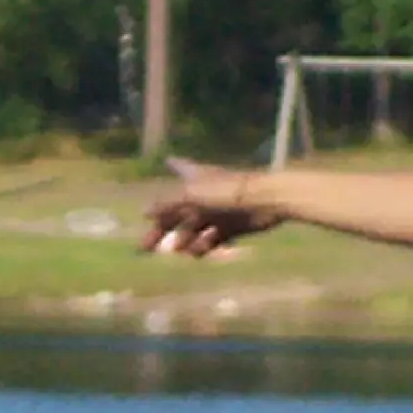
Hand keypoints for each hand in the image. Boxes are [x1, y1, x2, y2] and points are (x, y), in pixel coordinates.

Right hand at [141, 157, 284, 256]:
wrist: (267, 200)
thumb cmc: (227, 191)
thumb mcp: (191, 195)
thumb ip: (167, 204)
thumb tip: (145, 212)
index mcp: (196, 178)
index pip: (181, 168)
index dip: (175, 165)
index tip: (168, 160)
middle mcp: (206, 193)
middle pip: (180, 212)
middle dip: (162, 228)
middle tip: (146, 247)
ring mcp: (220, 211)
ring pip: (195, 229)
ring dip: (185, 240)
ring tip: (181, 250)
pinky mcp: (233, 227)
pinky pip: (213, 239)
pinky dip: (205, 246)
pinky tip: (199, 252)